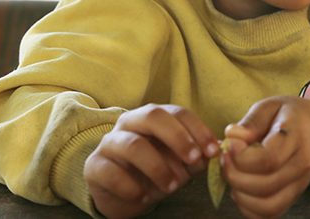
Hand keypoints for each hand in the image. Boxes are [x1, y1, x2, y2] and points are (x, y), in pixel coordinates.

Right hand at [83, 104, 218, 218]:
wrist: (123, 193)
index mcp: (153, 116)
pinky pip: (112, 172)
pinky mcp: (94, 166)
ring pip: (133, 145)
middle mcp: (129, 122)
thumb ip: (194, 155)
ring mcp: (109, 142)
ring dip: (158, 167)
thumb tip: (215, 151)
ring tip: (172, 186)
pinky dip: (131, 186)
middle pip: (153, 116)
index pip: (177, 112)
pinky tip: (144, 196)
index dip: (197, 129)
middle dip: (177, 137)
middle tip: (193, 160)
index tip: (212, 151)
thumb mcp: (178, 163)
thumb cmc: (155, 171)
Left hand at [221, 96, 309, 218]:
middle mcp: (302, 165)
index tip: (229, 144)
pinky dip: (249, 209)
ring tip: (232, 175)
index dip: (241, 157)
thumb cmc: (291, 115)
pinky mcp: (294, 197)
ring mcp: (300, 184)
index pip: (269, 159)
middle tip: (224, 159)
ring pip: (268, 206)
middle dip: (235, 176)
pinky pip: (270, 214)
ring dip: (241, 196)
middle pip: (265, 186)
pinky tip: (241, 189)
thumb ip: (251, 121)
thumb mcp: (271, 105)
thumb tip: (231, 137)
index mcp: (297, 138)